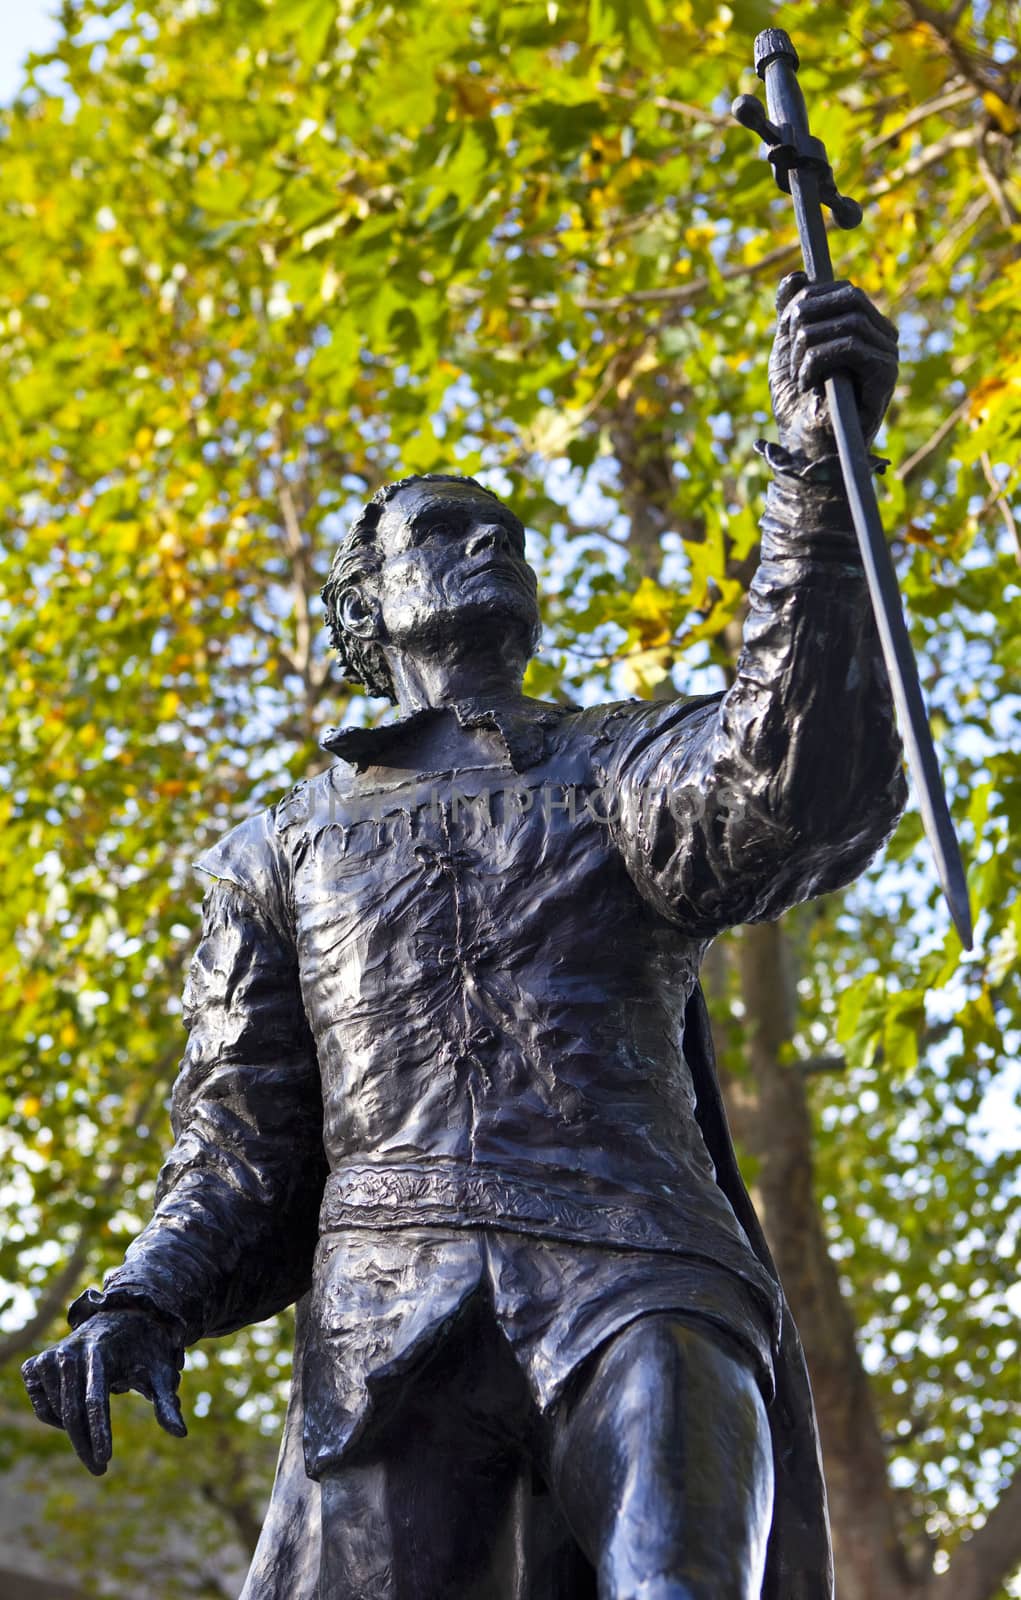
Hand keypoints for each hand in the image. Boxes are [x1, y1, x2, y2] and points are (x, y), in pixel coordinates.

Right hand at [22, 1309, 185, 1475]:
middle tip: (99, 1471)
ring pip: (58, 1413)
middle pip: (73, 1411)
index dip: (99, 1431)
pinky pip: (42, 1408)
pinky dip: (57, 1418)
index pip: (95, 1398)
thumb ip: (166, 1402)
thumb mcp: (159, 1371)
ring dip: (77, 1430)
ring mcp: (49, 1357)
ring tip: (96, 1423)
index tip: (105, 1460)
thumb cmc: (143, 1349)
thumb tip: (181, 1433)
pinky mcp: (34, 1365)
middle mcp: (69, 1351)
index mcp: (100, 1350)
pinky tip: (75, 1409)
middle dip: (86, 1445)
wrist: (118, 1318)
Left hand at [769, 272, 898, 457]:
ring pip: (847, 320)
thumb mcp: (788, 350)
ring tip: (797, 374)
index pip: (842, 289)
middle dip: (807, 316)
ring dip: (808, 343)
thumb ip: (791, 313)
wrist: (806, 450)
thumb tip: (795, 276)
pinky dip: (818, 360)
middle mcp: (882, 337)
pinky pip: (850, 346)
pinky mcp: (886, 375)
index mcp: (864, 327)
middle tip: (789, 345)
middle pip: (848, 296)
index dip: (810, 297)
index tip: (787, 323)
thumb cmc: (799, 404)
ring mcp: (888, 355)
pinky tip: (807, 383)